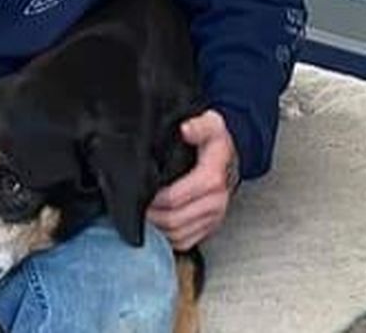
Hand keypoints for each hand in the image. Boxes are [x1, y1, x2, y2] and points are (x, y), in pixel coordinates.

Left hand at [147, 109, 237, 250]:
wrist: (231, 159)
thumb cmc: (217, 144)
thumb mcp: (212, 125)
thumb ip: (198, 126)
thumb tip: (186, 129)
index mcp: (212, 179)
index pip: (175, 198)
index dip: (152, 198)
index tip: (137, 191)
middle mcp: (215, 203)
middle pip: (174, 220)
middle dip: (150, 214)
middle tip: (134, 204)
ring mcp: (213, 218)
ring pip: (178, 234)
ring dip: (157, 227)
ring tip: (142, 213)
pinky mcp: (209, 227)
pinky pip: (185, 241)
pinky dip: (167, 237)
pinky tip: (156, 224)